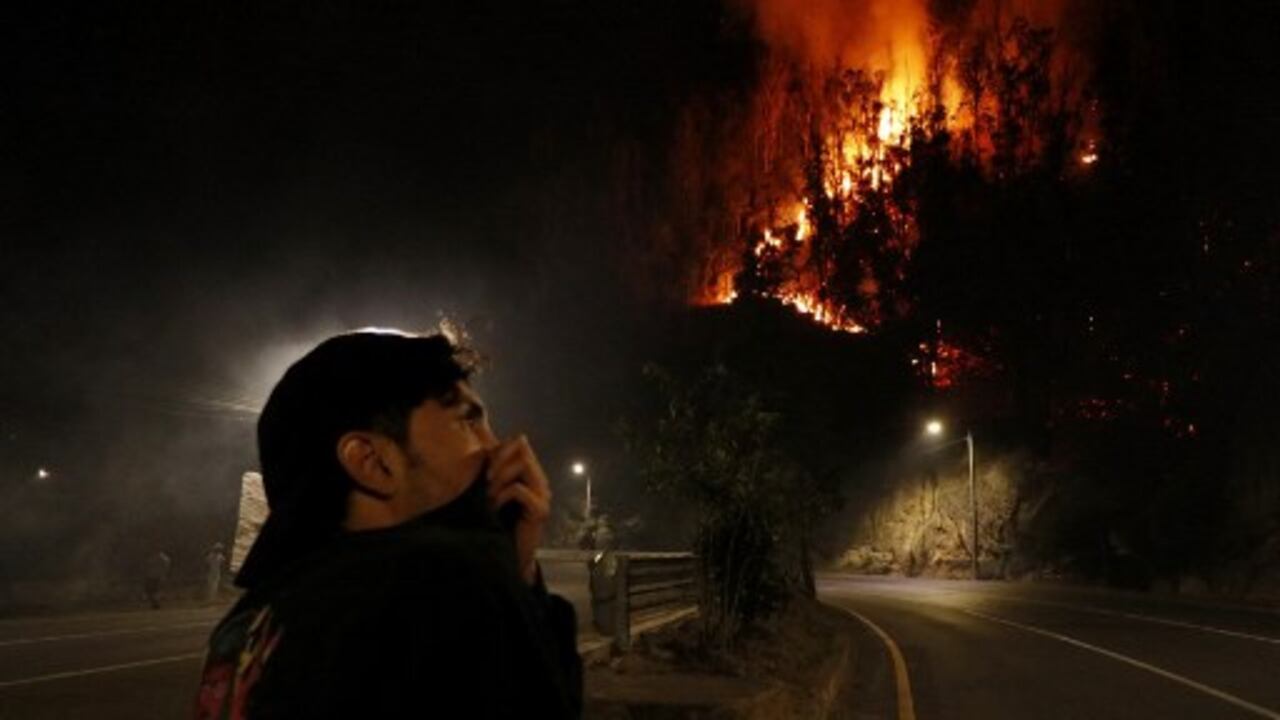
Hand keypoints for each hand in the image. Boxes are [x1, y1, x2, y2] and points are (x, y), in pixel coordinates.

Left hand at [486, 435, 550, 584]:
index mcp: (529, 474)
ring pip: (522, 464)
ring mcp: (542, 495)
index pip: (520, 442)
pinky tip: (494, 508)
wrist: (509, 557)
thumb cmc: (497, 523)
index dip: (500, 447)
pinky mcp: (540, 510)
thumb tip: (477, 443)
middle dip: (498, 460)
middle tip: (485, 481)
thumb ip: (490, 469)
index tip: (484, 466)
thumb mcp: (491, 491)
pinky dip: (502, 495)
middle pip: (522, 448)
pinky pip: (518, 489)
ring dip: (499, 477)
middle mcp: (539, 480)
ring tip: (488, 495)